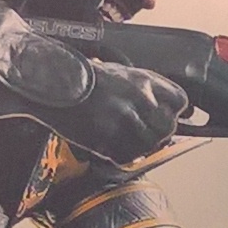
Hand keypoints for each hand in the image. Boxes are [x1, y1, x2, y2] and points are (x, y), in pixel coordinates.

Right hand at [0, 12, 198, 160]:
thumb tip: (159, 105)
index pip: (180, 101)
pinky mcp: (106, 139)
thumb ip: (140, 87)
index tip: (166, 115)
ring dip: (140, 145)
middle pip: (168, 127)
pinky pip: (126, 156)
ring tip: (124, 139)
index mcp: (142, 79)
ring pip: (150, 144)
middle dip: (159, 132)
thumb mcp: (115, 70)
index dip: (174, 110)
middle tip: (143, 132)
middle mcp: (138, 100)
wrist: (47, 80)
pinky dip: (121, 156)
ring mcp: (123, 121)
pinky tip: (110, 146)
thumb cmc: (77, 73)